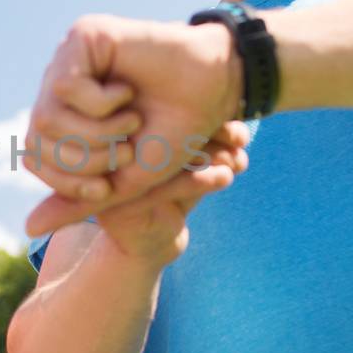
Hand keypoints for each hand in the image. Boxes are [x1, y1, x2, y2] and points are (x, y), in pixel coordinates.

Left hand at [23, 15, 240, 235]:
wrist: (213, 96)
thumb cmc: (172, 134)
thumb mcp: (123, 180)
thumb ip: (77, 201)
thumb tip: (28, 228)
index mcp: (64, 116)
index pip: (34, 157)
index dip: (68, 180)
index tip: (106, 186)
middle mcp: (59, 87)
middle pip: (37, 139)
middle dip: (86, 160)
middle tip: (126, 149)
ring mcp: (69, 59)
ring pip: (45, 115)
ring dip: (97, 132)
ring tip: (131, 119)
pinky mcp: (83, 36)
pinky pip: (65, 86)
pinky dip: (100, 103)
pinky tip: (125, 91)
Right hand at [93, 120, 249, 263]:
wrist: (151, 245)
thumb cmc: (174, 195)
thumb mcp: (194, 162)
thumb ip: (213, 143)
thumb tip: (241, 132)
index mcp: (125, 128)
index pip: (164, 107)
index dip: (206, 112)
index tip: (237, 127)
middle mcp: (111, 149)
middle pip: (163, 127)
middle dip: (209, 131)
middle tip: (239, 140)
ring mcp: (111, 178)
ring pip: (165, 156)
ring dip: (208, 154)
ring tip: (236, 162)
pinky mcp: (118, 206)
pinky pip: (164, 187)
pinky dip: (200, 180)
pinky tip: (226, 178)